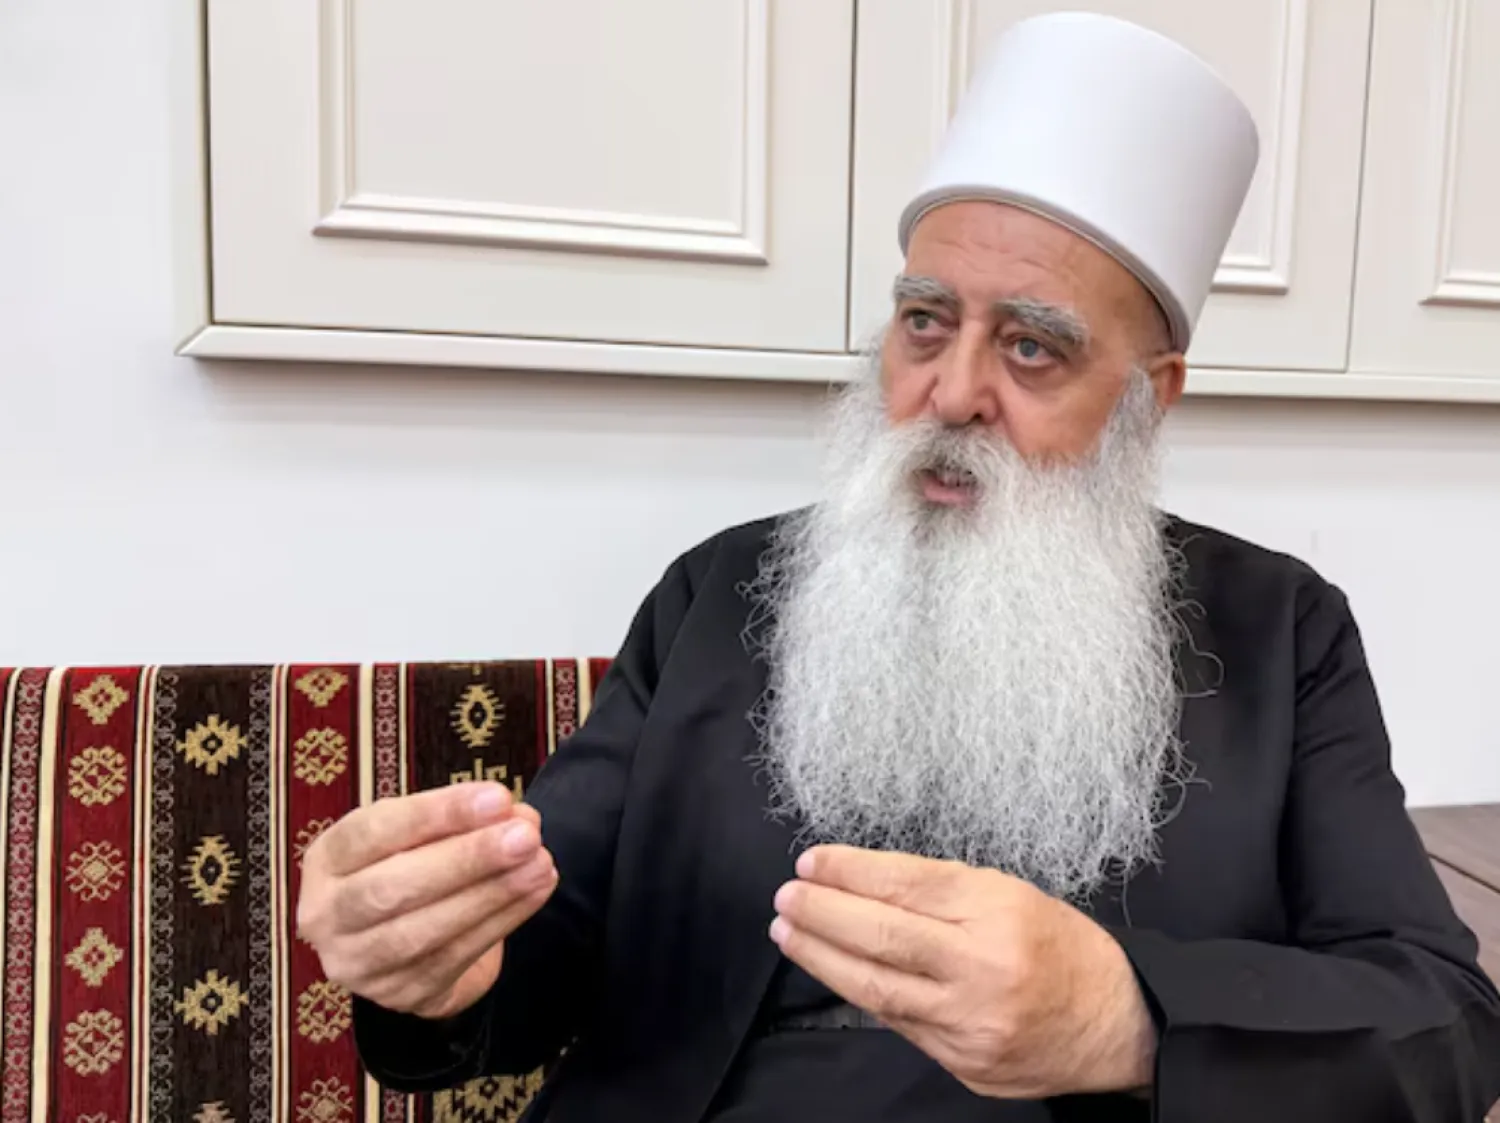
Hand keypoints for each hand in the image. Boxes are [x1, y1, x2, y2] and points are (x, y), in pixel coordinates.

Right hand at [296, 781, 556, 1020]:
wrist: (401, 943)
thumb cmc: (412, 867)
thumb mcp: (424, 834)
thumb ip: (464, 821)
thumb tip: (518, 817)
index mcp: (326, 860)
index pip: (374, 831)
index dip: (438, 813)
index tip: (498, 798)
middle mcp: (327, 916)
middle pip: (391, 888)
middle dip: (466, 860)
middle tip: (525, 838)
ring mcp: (358, 964)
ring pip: (422, 933)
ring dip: (491, 896)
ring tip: (540, 864)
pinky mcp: (399, 995)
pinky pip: (452, 961)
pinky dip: (500, 923)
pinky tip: (534, 893)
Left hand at [770, 846, 1155, 1099]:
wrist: (1118, 1027)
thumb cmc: (1063, 948)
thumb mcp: (1012, 894)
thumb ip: (942, 892)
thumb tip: (864, 884)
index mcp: (998, 912)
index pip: (906, 883)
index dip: (850, 871)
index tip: (810, 862)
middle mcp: (982, 968)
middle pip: (882, 936)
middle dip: (823, 914)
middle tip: (786, 897)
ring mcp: (970, 1022)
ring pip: (877, 987)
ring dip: (822, 958)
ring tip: (789, 933)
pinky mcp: (962, 1061)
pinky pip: (899, 1023)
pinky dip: (861, 994)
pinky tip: (835, 973)